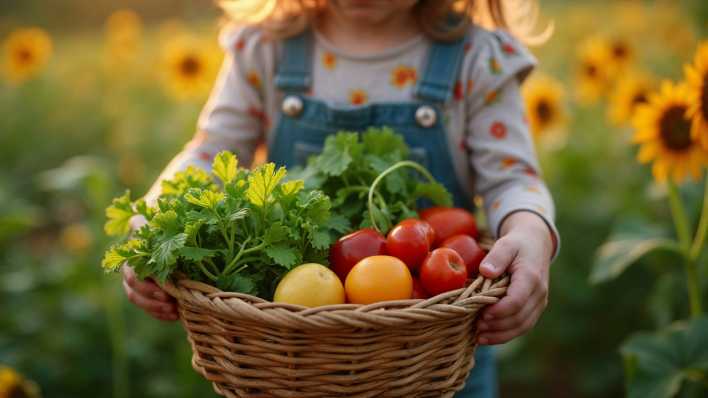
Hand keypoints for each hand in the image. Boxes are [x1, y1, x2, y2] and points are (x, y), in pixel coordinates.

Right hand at [121, 214, 178, 321]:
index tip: (165, 287)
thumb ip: (149, 225)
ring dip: (153, 307)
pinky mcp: (144, 294)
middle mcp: (129, 265)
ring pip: (135, 297)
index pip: (131, 262)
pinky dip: (159, 314)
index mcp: (133, 249)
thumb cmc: (169, 229)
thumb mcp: (164, 225)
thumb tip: (135, 218)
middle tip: (169, 299)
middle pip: (131, 283)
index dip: (144, 276)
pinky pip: (146, 307)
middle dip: (150, 293)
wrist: (173, 239)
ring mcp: (133, 281)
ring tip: (173, 310)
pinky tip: (173, 316)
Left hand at [476, 211, 554, 344]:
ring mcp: (539, 302)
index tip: (481, 315)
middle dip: (496, 326)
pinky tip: (489, 338)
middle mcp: (539, 293)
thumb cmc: (517, 244)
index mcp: (531, 277)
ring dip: (501, 335)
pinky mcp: (535, 308)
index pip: (516, 301)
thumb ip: (497, 257)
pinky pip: (523, 326)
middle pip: (519, 318)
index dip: (499, 311)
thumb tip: (486, 272)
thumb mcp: (506, 244)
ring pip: (522, 326)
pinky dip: (506, 334)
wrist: (535, 245)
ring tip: (479, 337)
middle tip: (475, 328)